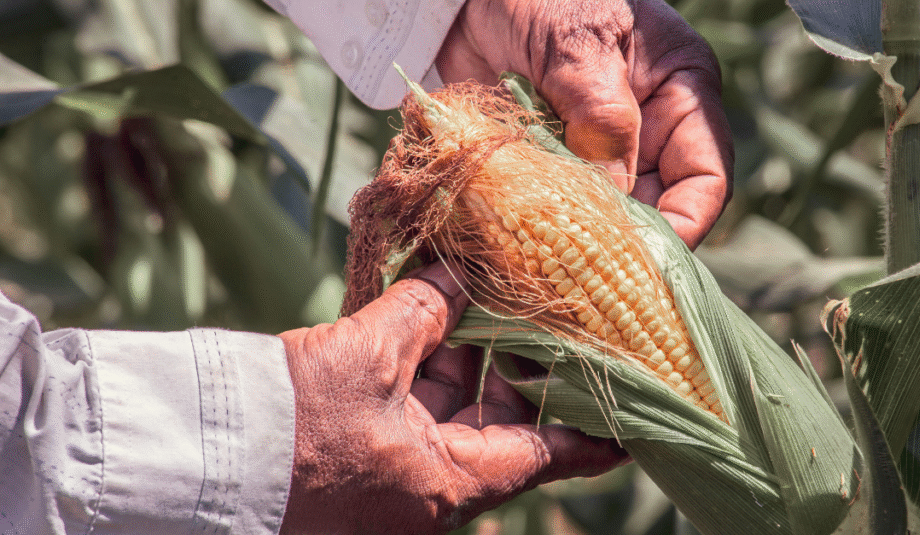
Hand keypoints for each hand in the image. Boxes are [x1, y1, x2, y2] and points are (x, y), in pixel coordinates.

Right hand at [278, 261, 626, 533]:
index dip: (598, 431)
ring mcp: (396, 469)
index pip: (552, 455)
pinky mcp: (361, 447)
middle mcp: (433, 484)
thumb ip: (424, 311)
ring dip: (467, 352)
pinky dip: (424, 360)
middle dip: (521, 364)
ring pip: (453, 406)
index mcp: (454, 481)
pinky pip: (410, 404)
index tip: (639, 410)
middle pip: (501, 420)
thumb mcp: (368, 357)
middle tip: (555, 312)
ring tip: (494, 293)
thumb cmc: (292, 422)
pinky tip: (434, 310)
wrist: (201, 456)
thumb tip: (459, 276)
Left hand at [437, 0, 732, 247]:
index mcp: (680, 97)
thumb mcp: (579, 45)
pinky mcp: (546, 166)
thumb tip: (614, 197)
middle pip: (654, 212)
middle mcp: (645, 134)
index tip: (646, 261)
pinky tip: (513, 250)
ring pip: (600, 221)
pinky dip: (534, 233)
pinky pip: (551, 213)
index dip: (685, 225)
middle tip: (586, 280)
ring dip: (574, 246)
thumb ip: (602, 117)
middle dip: (623, 247)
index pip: (706, 179)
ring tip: (547, 271)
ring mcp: (593, 153)